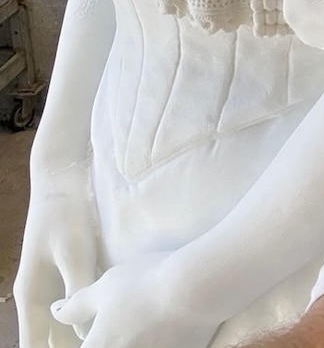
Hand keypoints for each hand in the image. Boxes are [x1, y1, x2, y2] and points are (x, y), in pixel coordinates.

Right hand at [14, 162, 100, 347]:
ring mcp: (51, 285)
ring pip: (62, 326)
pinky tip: (107, 320)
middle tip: (102, 347)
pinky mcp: (67, 272)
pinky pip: (73, 307)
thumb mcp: (74, 251)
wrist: (62, 178)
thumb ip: (78, 289)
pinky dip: (85, 318)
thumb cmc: (66, 213)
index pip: (34, 346)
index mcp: (32, 296)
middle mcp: (38, 296)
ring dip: (79, 336)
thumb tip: (85, 329)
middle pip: (49, 341)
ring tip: (106, 339)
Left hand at [52, 251, 220, 347]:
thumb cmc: (144, 283)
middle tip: (123, 320)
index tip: (96, 330)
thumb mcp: (104, 287)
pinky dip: (159, 339)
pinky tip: (166, 323)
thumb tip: (57, 311)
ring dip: (137, 339)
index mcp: (99, 347)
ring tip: (145, 321)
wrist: (194, 289)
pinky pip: (160, 347)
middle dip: (111, 338)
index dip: (88, 339)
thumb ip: (77, 304)